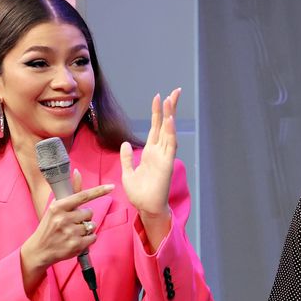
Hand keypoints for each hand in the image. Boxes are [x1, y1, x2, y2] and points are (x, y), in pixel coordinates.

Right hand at [20, 171, 111, 289]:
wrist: (39, 250)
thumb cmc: (48, 227)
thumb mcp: (55, 208)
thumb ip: (70, 192)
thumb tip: (77, 172)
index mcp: (58, 207)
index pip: (82, 196)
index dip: (99, 191)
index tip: (111, 187)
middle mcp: (64, 219)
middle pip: (89, 212)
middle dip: (84, 217)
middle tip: (73, 222)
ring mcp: (70, 233)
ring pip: (92, 225)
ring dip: (86, 228)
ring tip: (73, 232)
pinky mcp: (76, 245)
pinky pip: (93, 237)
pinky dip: (88, 239)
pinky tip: (77, 240)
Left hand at [120, 88, 179, 225]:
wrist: (146, 208)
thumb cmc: (139, 194)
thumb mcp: (127, 173)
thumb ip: (126, 158)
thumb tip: (125, 143)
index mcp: (150, 153)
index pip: (155, 128)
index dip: (157, 112)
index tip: (159, 97)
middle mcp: (159, 152)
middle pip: (165, 125)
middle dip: (169, 108)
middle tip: (175, 91)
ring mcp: (164, 157)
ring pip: (169, 131)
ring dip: (171, 115)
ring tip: (172, 99)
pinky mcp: (166, 164)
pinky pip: (169, 145)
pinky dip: (170, 132)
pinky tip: (170, 120)